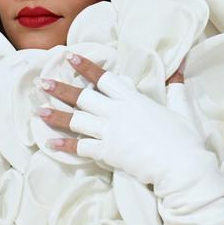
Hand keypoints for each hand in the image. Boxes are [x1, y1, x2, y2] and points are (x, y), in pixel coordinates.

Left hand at [37, 53, 218, 196]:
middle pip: (82, 98)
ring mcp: (109, 133)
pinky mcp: (106, 153)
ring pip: (75, 121)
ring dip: (55, 116)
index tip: (69, 57)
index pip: (103, 78)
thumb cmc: (185, 139)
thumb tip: (180, 69)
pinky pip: (80, 148)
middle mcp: (116, 113)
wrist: (182, 167)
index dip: (85, 66)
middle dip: (60, 89)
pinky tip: (50, 143)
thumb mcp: (181, 109)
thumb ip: (176, 88)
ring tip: (38, 111)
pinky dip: (65, 146)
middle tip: (42, 82)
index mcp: (132, 99)